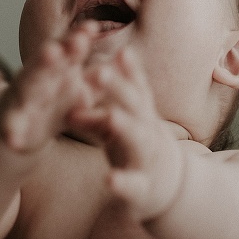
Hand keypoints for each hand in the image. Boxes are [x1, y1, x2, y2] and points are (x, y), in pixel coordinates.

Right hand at [0, 22, 98, 152]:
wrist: (16, 128)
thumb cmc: (52, 105)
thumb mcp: (75, 92)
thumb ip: (94, 82)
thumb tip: (118, 66)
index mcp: (55, 71)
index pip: (66, 51)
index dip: (77, 39)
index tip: (91, 27)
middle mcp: (35, 79)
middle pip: (43, 64)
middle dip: (50, 57)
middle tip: (58, 49)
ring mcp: (19, 100)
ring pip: (25, 87)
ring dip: (29, 80)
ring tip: (34, 78)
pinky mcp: (8, 123)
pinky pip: (9, 127)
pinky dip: (10, 131)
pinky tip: (12, 138)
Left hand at [69, 48, 185, 221]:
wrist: (168, 189)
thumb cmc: (134, 148)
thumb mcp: (117, 128)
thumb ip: (94, 114)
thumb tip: (69, 97)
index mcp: (141, 115)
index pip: (135, 88)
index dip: (128, 70)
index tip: (119, 50)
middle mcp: (147, 132)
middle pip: (135, 106)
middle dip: (119, 88)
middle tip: (99, 70)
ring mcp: (146, 159)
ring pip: (138, 140)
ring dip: (125, 126)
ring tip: (111, 116)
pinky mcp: (141, 188)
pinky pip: (132, 185)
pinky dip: (122, 182)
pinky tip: (109, 180)